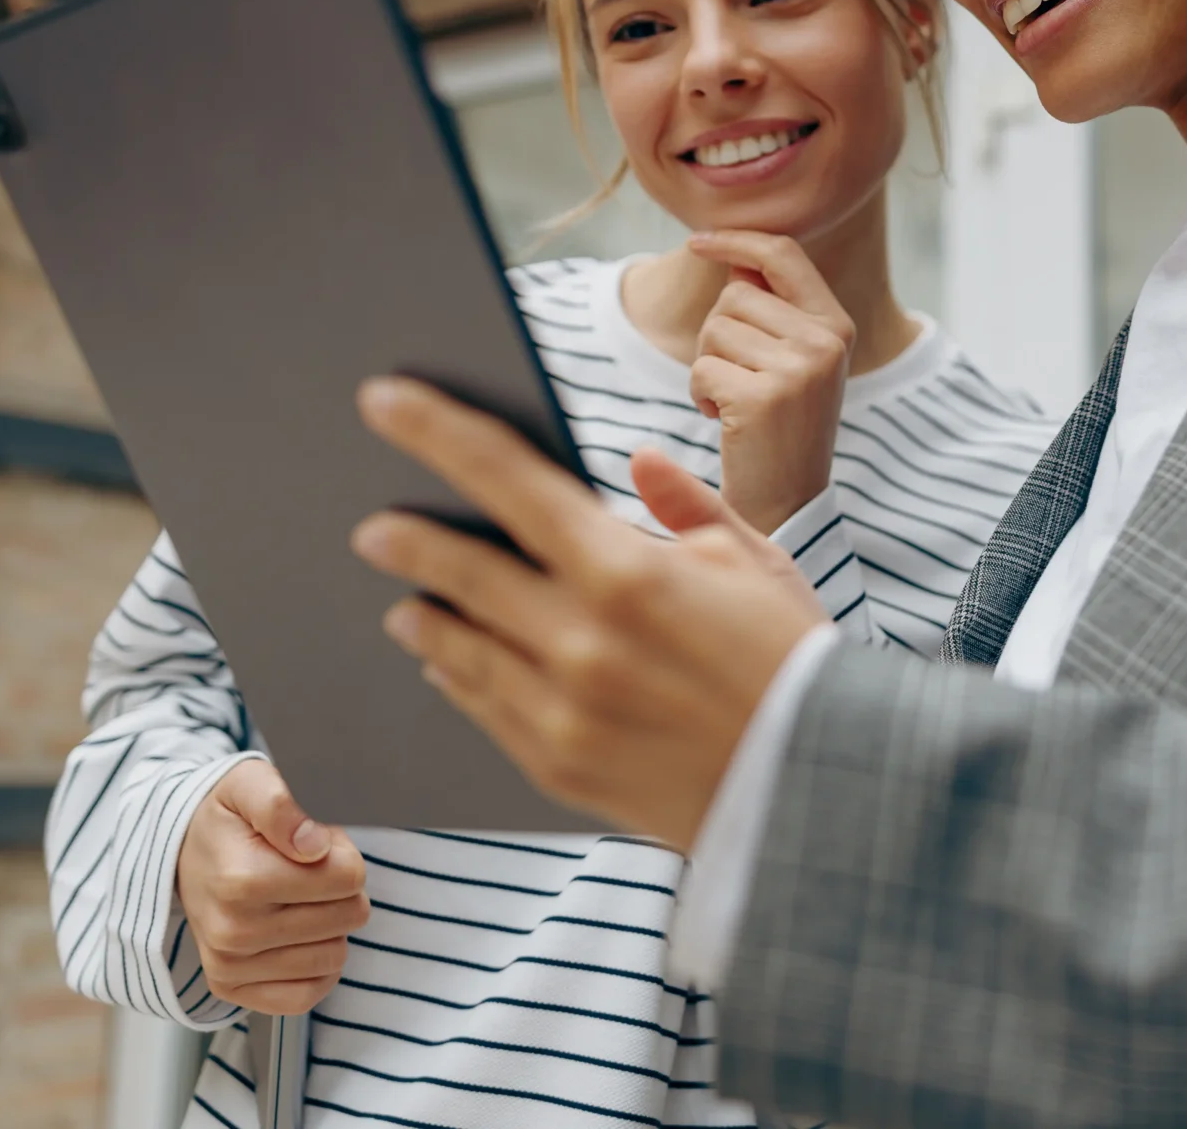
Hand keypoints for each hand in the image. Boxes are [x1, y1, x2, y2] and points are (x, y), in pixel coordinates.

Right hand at [175, 759, 369, 1013]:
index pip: (349, 877)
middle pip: (349, 916)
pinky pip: (306, 996)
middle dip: (339, 888)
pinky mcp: (231, 990)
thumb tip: (313, 846)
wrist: (181, 852)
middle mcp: (233, 932)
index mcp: (242, 880)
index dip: (343, 854)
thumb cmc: (226, 819)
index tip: (314, 845)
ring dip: (328, 926)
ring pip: (335, 956)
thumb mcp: (250, 784)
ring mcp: (230, 966)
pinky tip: (297, 938)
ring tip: (294, 899)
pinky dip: (314, 968)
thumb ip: (281, 806)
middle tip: (305, 870)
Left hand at [351, 376, 830, 851]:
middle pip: (461, 569)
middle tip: (371, 527)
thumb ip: (686, 503)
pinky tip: (448, 661)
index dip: (436, 433)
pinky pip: (483, 708)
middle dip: (408, 540)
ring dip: (424, 615)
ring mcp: (560, 710)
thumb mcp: (754, 561)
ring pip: (458, 646)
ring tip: (406, 602)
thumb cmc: (792, 658)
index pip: (507, 481)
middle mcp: (579, 640)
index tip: (383, 400)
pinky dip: (458, 676)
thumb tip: (639, 462)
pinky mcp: (556, 766)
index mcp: (626, 570)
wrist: (814, 785)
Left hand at [685, 230, 854, 533]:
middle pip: (734, 296)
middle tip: (738, 379)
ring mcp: (798, 370)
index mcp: (837, 325)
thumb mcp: (794, 360)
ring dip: (708, 366)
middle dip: (718, 334)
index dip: (737, 240)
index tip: (698, 241)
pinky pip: (701, 368)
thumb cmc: (778, 426)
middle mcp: (825, 343)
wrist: (786, 503)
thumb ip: (773, 309)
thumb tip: (731, 254)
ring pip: (714, 330)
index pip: (784, 255)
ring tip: (735, 401)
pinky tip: (725, 421)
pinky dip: (700, 394)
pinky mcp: (762, 399)